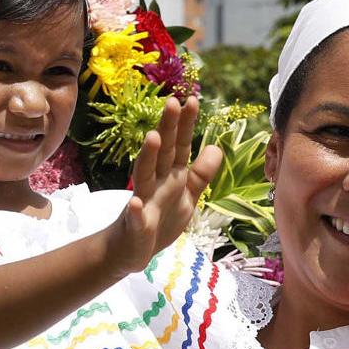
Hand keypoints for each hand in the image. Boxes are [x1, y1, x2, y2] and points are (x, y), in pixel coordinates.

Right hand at [105, 96, 222, 272]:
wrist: (133, 249)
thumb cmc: (159, 220)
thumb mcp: (186, 196)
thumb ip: (200, 174)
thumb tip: (215, 147)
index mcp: (170, 175)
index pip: (178, 145)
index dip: (185, 124)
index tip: (191, 99)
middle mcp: (155, 182)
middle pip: (162, 152)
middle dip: (167, 128)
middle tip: (172, 102)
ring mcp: (143, 201)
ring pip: (144, 175)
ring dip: (148, 156)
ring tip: (153, 137)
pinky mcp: (136, 225)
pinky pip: (135, 216)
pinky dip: (135, 210)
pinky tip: (135, 203)